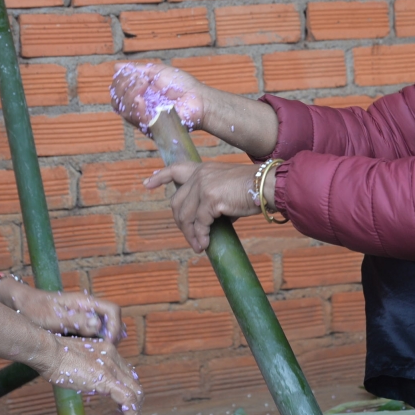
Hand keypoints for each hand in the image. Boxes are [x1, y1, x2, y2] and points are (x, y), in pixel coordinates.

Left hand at [0, 279, 124, 342]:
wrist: (20, 304)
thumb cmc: (35, 310)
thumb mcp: (54, 318)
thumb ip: (76, 321)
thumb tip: (98, 324)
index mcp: (84, 302)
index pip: (113, 310)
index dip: (115, 327)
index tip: (108, 344)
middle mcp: (87, 306)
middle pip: (112, 318)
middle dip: (113, 335)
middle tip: (106, 352)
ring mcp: (82, 313)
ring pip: (104, 325)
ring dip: (105, 338)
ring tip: (98, 354)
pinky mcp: (77, 321)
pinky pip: (93, 329)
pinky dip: (96, 340)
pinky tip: (88, 352)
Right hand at [38, 336, 143, 414]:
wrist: (49, 351)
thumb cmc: (55, 356)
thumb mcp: (78, 359)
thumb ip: (89, 368)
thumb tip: (90, 382)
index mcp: (107, 350)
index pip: (127, 372)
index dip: (127, 389)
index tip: (119, 403)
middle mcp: (113, 356)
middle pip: (134, 382)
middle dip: (133, 402)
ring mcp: (111, 367)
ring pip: (135, 391)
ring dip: (133, 409)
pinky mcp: (106, 379)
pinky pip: (128, 398)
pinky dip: (131, 413)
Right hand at [111, 62, 206, 133]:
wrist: (198, 98)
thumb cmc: (181, 85)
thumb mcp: (157, 72)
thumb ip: (137, 70)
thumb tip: (117, 66)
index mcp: (138, 95)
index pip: (117, 92)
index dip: (119, 81)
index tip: (132, 72)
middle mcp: (138, 108)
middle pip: (116, 102)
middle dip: (123, 86)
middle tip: (140, 79)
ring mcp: (144, 119)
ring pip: (123, 110)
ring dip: (129, 94)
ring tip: (144, 84)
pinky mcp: (152, 127)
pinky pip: (136, 120)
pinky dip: (135, 108)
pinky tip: (140, 99)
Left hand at [143, 161, 260, 251]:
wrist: (267, 185)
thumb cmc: (252, 190)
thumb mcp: (226, 189)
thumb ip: (211, 200)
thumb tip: (204, 224)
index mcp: (203, 169)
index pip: (175, 169)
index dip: (160, 177)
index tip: (147, 183)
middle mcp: (200, 174)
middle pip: (177, 203)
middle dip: (181, 224)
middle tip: (191, 239)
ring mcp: (203, 185)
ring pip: (186, 216)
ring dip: (191, 234)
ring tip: (198, 246)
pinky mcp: (210, 198)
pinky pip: (200, 223)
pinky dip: (201, 236)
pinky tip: (205, 244)